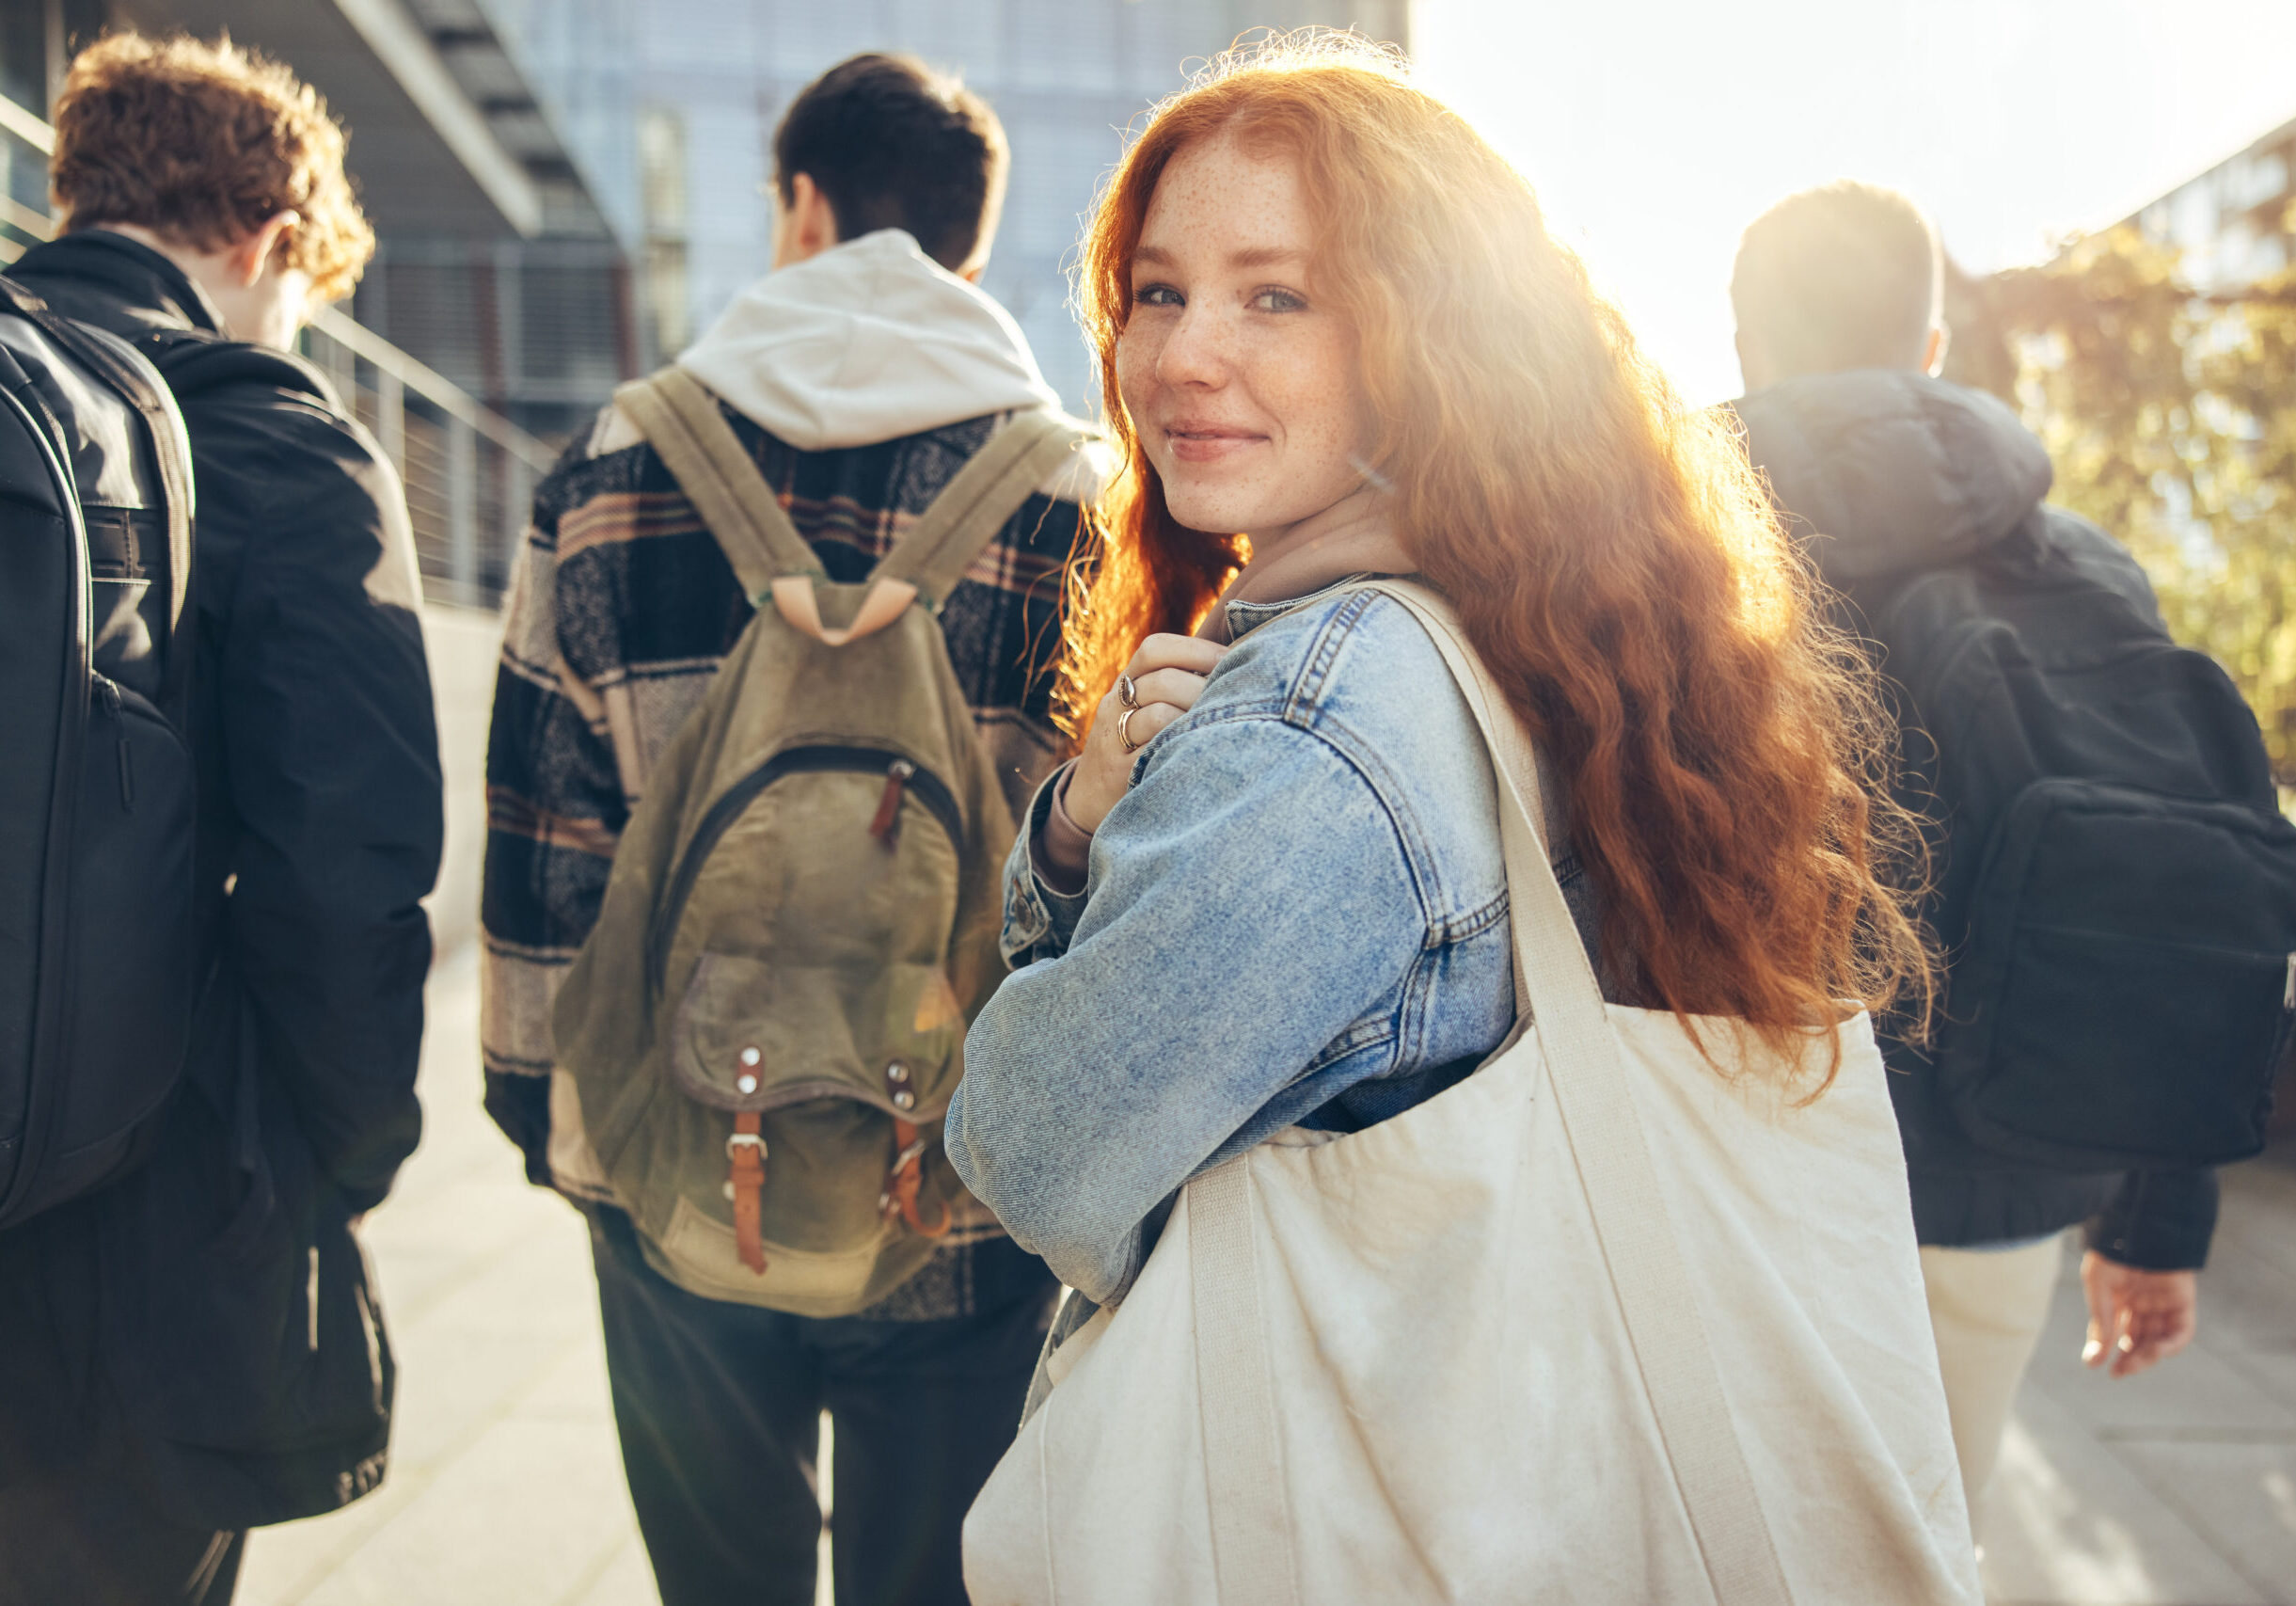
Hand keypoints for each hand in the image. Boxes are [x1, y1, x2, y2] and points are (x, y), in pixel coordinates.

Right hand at [1066, 633, 1227, 831]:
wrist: (1088, 795)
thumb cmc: (1134, 745)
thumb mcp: (1142, 708)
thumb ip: (1177, 685)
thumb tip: (1237, 662)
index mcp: (1126, 683)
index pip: (1155, 649)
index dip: (1196, 649)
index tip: (1230, 659)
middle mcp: (1115, 705)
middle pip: (1163, 681)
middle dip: (1204, 688)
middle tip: (1235, 700)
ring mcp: (1114, 740)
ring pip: (1159, 715)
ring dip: (1196, 719)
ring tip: (1221, 727)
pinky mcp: (1120, 773)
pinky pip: (1155, 754)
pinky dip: (1183, 748)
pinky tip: (1204, 752)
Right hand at [2080, 1251, 2196, 1378]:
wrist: (2141, 1225)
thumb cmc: (2113, 1250)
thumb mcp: (2098, 1286)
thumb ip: (2100, 1321)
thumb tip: (2093, 1360)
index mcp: (2117, 1297)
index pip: (2112, 1331)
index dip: (2104, 1348)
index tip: (2094, 1364)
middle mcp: (2140, 1303)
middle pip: (2137, 1340)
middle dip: (2129, 1359)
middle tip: (2118, 1372)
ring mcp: (2162, 1304)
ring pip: (2157, 1340)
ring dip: (2147, 1355)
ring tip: (2133, 1362)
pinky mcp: (2182, 1302)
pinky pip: (2181, 1332)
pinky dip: (2170, 1345)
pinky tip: (2155, 1351)